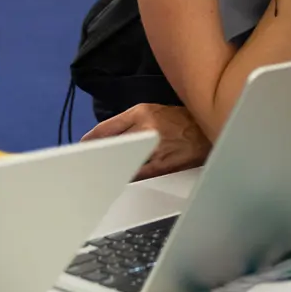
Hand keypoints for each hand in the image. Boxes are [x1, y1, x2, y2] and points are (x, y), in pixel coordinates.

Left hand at [80, 103, 210, 179]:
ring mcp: (154, 148)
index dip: (90, 141)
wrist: (209, 131)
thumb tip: (104, 138)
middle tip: (86, 165)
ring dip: (111, 168)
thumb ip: (129, 123)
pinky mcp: (162, 165)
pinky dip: (128, 177)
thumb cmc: (181, 122)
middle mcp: (146, 128)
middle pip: (111, 146)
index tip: (81, 149)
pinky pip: (138, 175)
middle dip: (98, 156)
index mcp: (142, 112)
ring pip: (122, 162)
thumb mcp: (154, 111)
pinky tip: (122, 179)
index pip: (106, 129)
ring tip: (101, 174)